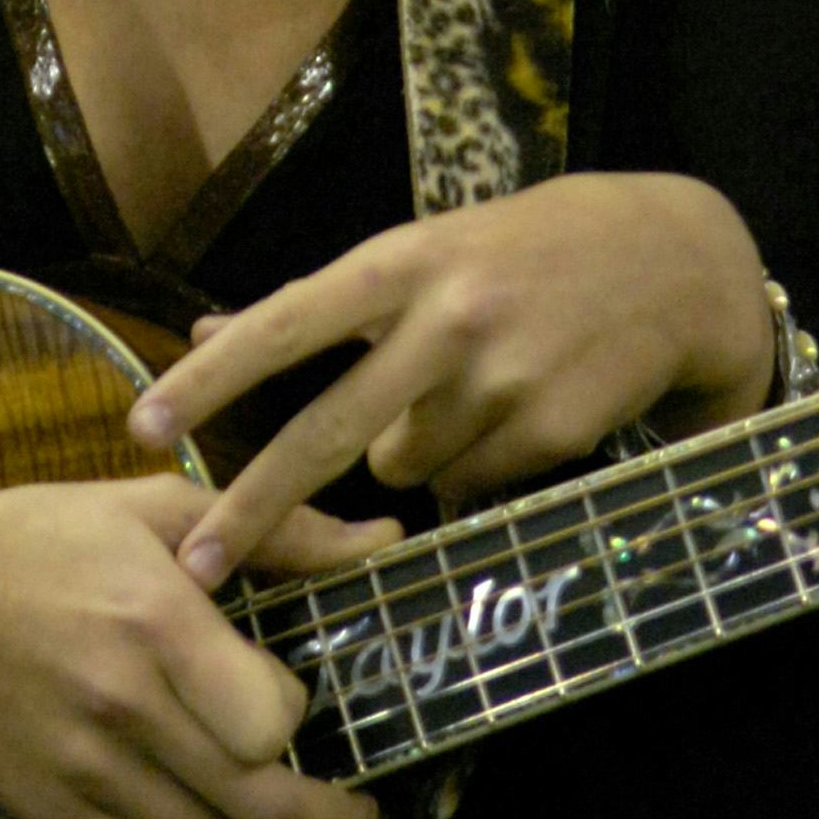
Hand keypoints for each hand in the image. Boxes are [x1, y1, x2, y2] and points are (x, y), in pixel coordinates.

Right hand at [0, 470, 392, 818]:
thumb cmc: (36, 537)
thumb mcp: (153, 507)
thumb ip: (277, 531)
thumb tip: (382, 542)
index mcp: (155, 621)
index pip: (269, 718)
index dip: (304, 721)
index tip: (306, 706)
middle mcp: (124, 707)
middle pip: (257, 806)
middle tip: (361, 817)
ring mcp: (85, 771)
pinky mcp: (52, 813)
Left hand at [129, 174, 775, 590]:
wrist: (673, 263)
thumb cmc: (522, 253)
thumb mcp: (420, 253)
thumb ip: (317, 304)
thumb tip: (203, 326)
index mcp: (400, 263)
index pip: (285, 323)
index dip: (210, 378)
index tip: (145, 425)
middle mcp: (445, 319)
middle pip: (329, 432)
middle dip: (256, 505)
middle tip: (198, 566)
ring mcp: (501, 380)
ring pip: (405, 469)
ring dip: (413, 454)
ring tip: (469, 395)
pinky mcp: (551, 432)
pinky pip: (472, 486)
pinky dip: (477, 467)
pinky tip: (521, 414)